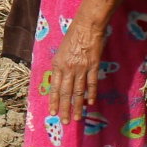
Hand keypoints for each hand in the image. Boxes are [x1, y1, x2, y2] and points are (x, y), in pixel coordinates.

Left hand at [48, 0, 116, 124]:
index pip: (54, 87)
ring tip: (75, 118)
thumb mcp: (61, 51)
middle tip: (64, 121)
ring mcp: (81, 68)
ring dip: (76, 106)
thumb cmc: (73, 36)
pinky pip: (91, 83)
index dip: (54, 101)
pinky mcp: (93, 66)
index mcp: (57, 64)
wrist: (87, 25)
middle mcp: (67, 68)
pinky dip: (91, 94)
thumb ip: (60, 66)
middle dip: (64, 108)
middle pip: (65, 93)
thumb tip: (59, 80)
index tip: (53, 112)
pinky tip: (90, 104)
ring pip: (78, 91)